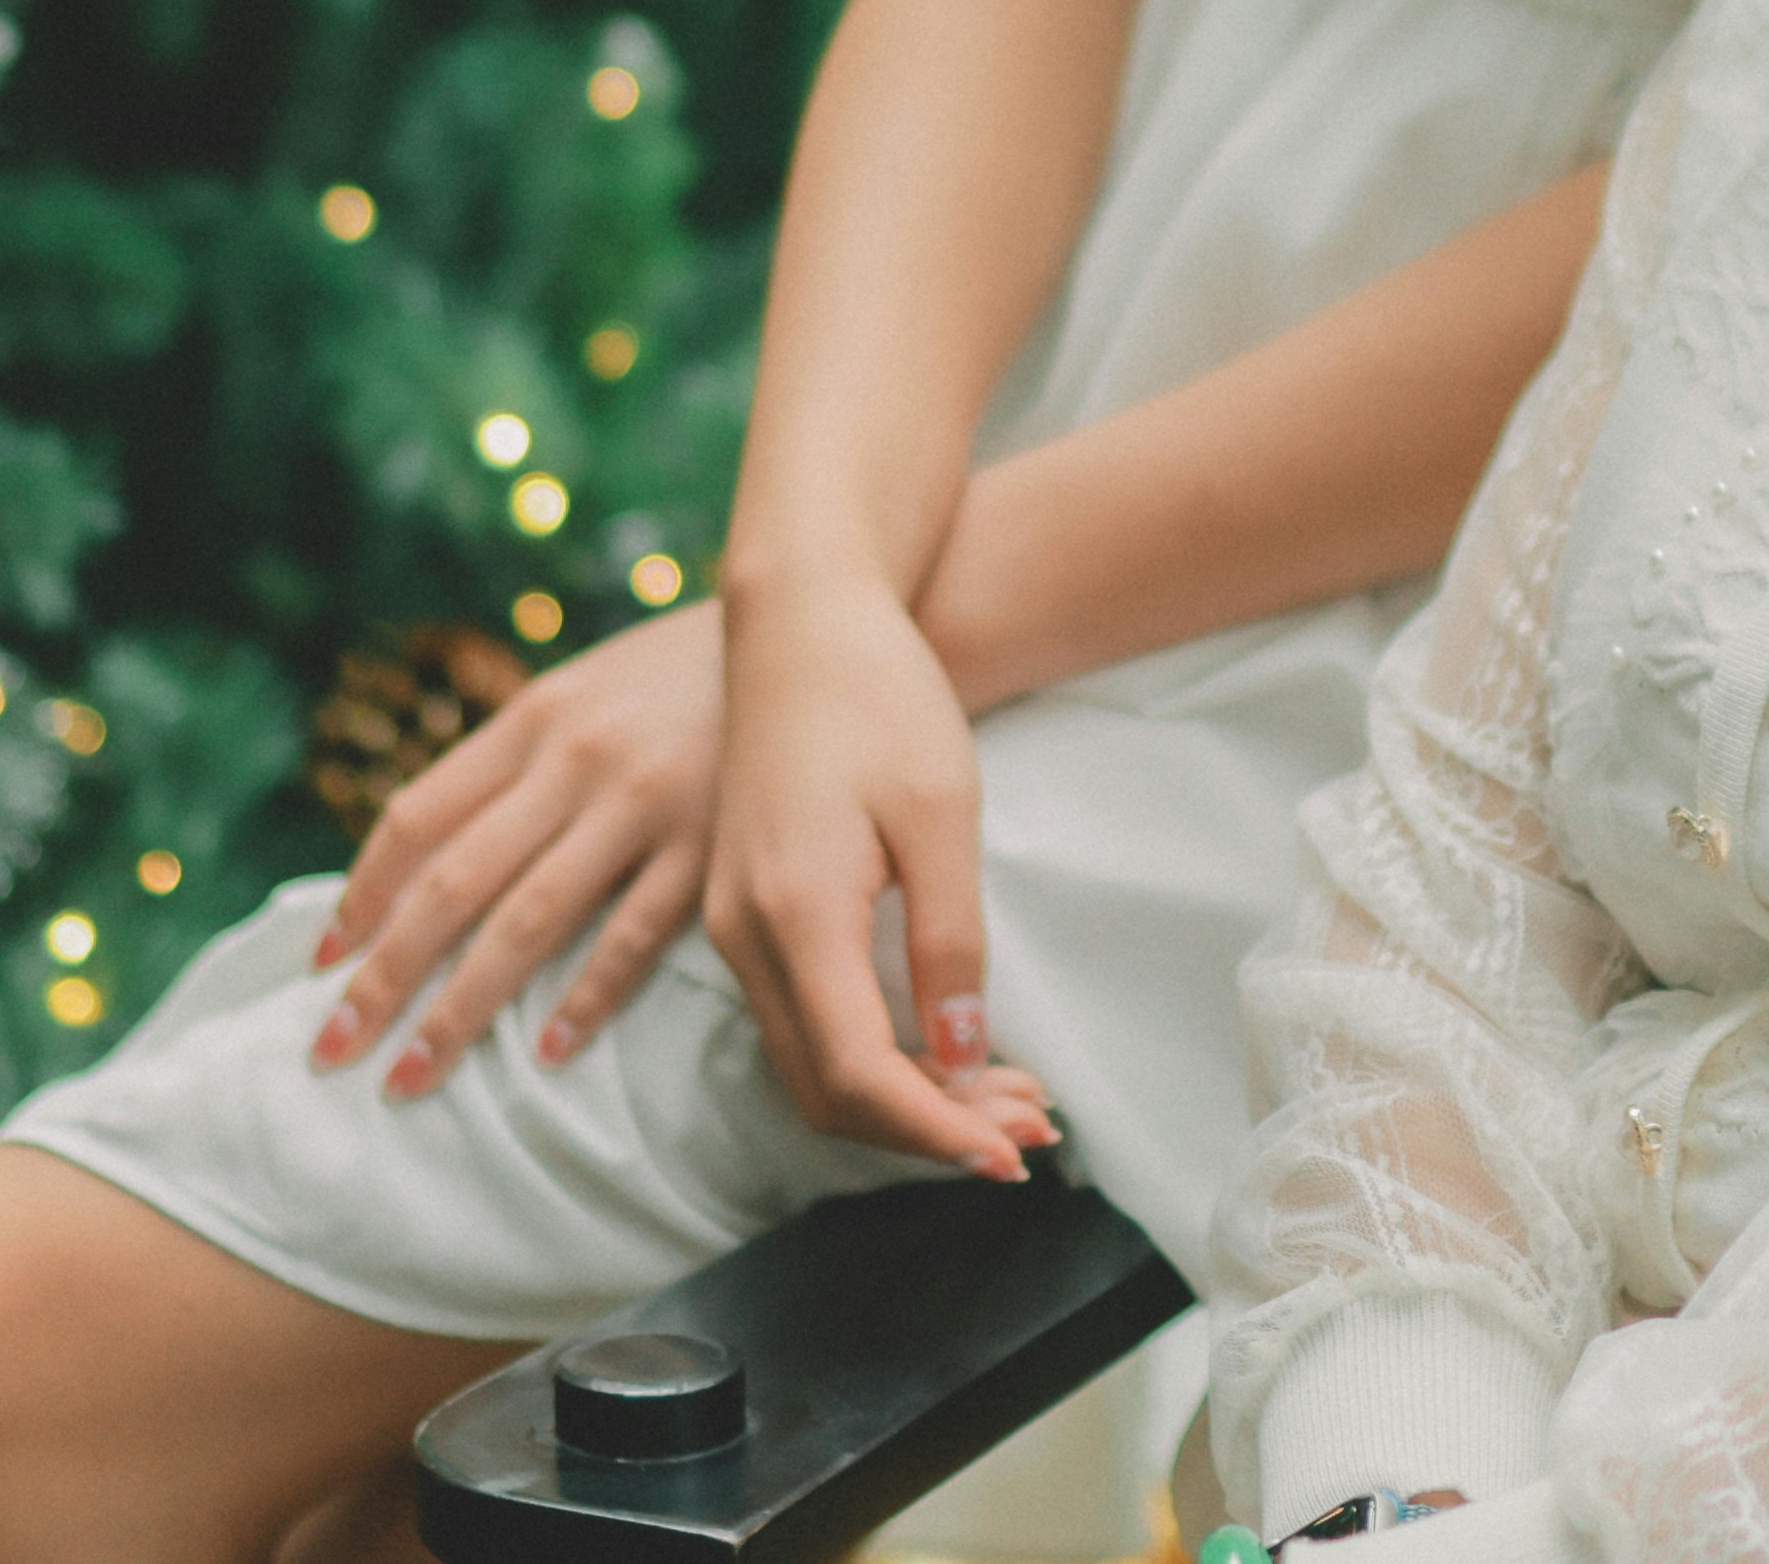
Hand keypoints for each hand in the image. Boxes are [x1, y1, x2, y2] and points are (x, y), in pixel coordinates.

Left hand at [309, 598, 724, 1088]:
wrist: (808, 627)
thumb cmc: (681, 674)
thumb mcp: (586, 691)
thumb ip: (517, 761)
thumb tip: (431, 855)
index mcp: (533, 719)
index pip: (418, 818)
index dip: (362, 897)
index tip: (319, 968)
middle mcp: (573, 760)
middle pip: (453, 884)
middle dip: (384, 977)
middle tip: (331, 1051)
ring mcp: (641, 803)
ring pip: (527, 920)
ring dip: (460, 1008)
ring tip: (411, 1076)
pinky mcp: (710, 842)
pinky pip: (633, 934)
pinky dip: (585, 996)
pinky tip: (546, 1051)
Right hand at [705, 570, 1058, 1177]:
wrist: (798, 616)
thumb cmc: (876, 694)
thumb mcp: (939, 811)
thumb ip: (950, 941)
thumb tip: (965, 1055)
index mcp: (795, 911)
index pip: (859, 1074)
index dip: (938, 1129)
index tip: (1017, 1152)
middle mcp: (745, 933)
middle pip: (828, 1089)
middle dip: (930, 1127)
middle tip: (1034, 1126)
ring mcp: (733, 924)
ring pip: (810, 1063)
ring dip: (905, 1097)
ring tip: (1010, 1094)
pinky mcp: (743, 910)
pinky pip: (800, 1020)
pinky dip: (871, 1054)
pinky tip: (945, 1044)